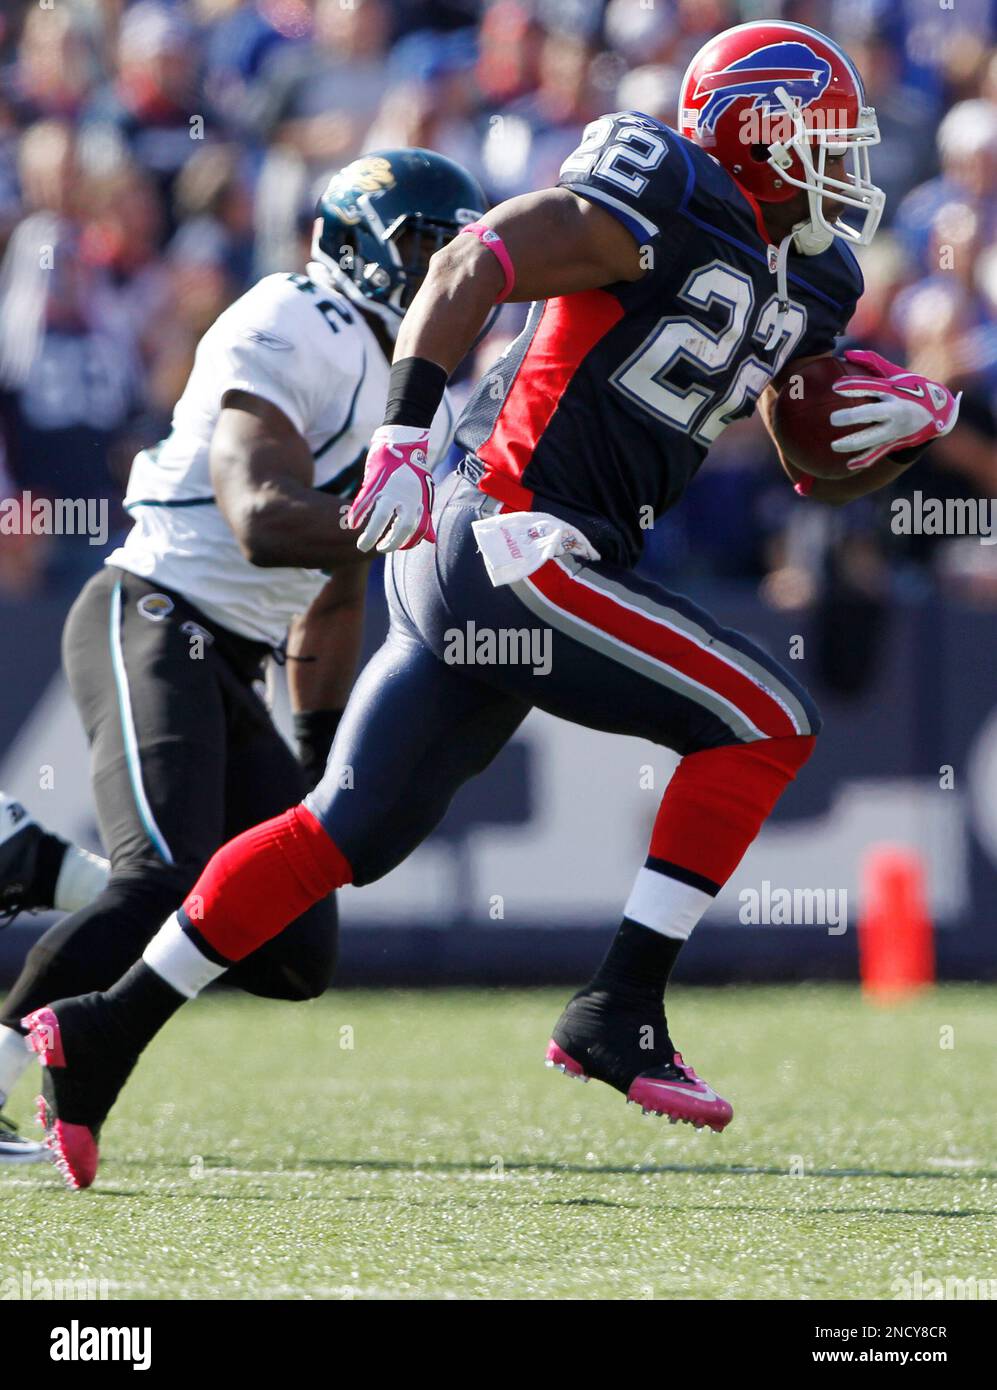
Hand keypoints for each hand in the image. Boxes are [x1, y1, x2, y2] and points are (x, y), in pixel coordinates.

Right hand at [347, 426, 435, 552]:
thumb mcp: (425, 493)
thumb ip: (425, 517)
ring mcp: (390, 490)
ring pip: (380, 518)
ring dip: (370, 535)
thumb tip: (430, 540)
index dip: (407, 542)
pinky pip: (364, 503)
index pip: (415, 530)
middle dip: (389, 544)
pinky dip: (357, 514)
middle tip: (378, 550)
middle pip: (400, 528)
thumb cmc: (413, 470)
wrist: (403, 442)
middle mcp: (407, 498)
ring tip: (362, 545)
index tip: (397, 547)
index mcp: (419, 501)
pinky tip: (352, 524)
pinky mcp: (375, 482)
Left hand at [829, 349, 960, 471]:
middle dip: (852, 417)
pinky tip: (848, 465)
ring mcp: (896, 429)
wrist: (941, 413)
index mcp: (894, 392)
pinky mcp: (895, 443)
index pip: (871, 388)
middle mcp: (895, 411)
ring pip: (872, 438)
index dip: (853, 386)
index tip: (835, 387)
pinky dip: (863, 460)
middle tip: (833, 419)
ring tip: (833, 446)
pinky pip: (877, 453)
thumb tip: (847, 353)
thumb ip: (872, 362)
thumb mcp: (896, 374)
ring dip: (852, 443)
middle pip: (871, 414)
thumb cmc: (912, 388)